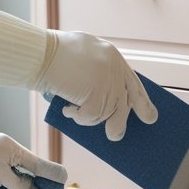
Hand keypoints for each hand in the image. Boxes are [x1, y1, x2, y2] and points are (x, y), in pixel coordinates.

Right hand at [34, 30, 157, 140]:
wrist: (39, 52)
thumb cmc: (52, 55)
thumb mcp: (82, 54)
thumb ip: (96, 69)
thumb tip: (102, 100)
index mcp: (112, 56)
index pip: (134, 83)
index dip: (142, 101)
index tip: (150, 115)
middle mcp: (115, 68)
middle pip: (127, 102)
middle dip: (122, 122)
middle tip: (116, 136)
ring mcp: (107, 82)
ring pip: (108, 114)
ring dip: (90, 120)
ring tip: (76, 116)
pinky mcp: (97, 94)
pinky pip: (90, 117)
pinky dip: (76, 117)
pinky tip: (66, 109)